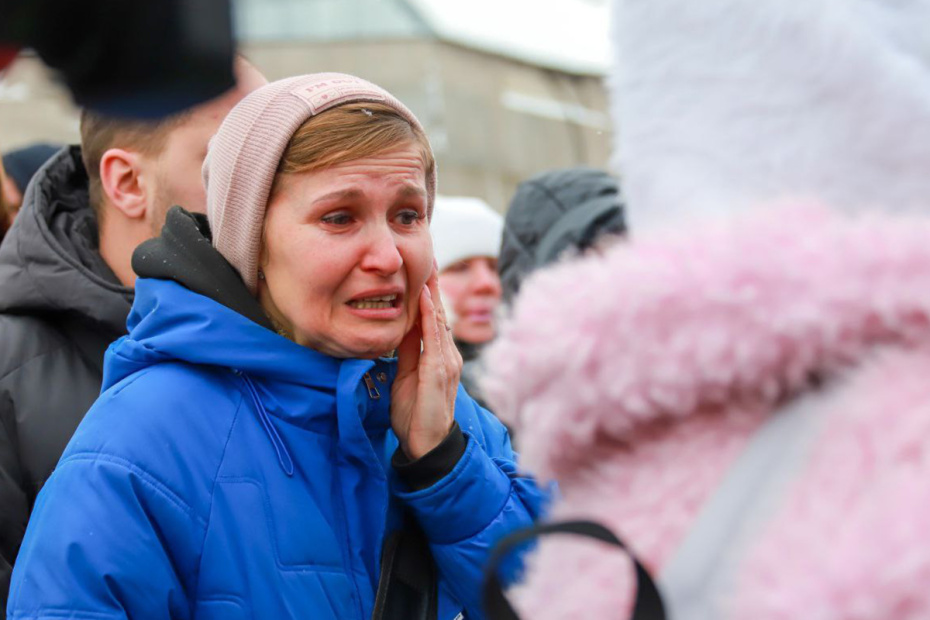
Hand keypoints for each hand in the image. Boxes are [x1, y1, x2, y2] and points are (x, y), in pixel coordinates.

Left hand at [391, 266, 462, 459]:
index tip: (423, 268)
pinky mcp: (440, 375)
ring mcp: (447, 364)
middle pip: (440, 314)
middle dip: (435, 286)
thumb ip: (407, 351)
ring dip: (434, 295)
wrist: (426, 445)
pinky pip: (435, 342)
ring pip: (440, 322)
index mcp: (439, 356)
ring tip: (428, 270)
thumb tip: (401, 326)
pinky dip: (431, 320)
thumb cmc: (415, 413)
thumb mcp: (405, 375)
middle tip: (430, 256)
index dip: (429, 293)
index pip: (434, 318)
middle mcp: (447, 356)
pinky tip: (427, 302)